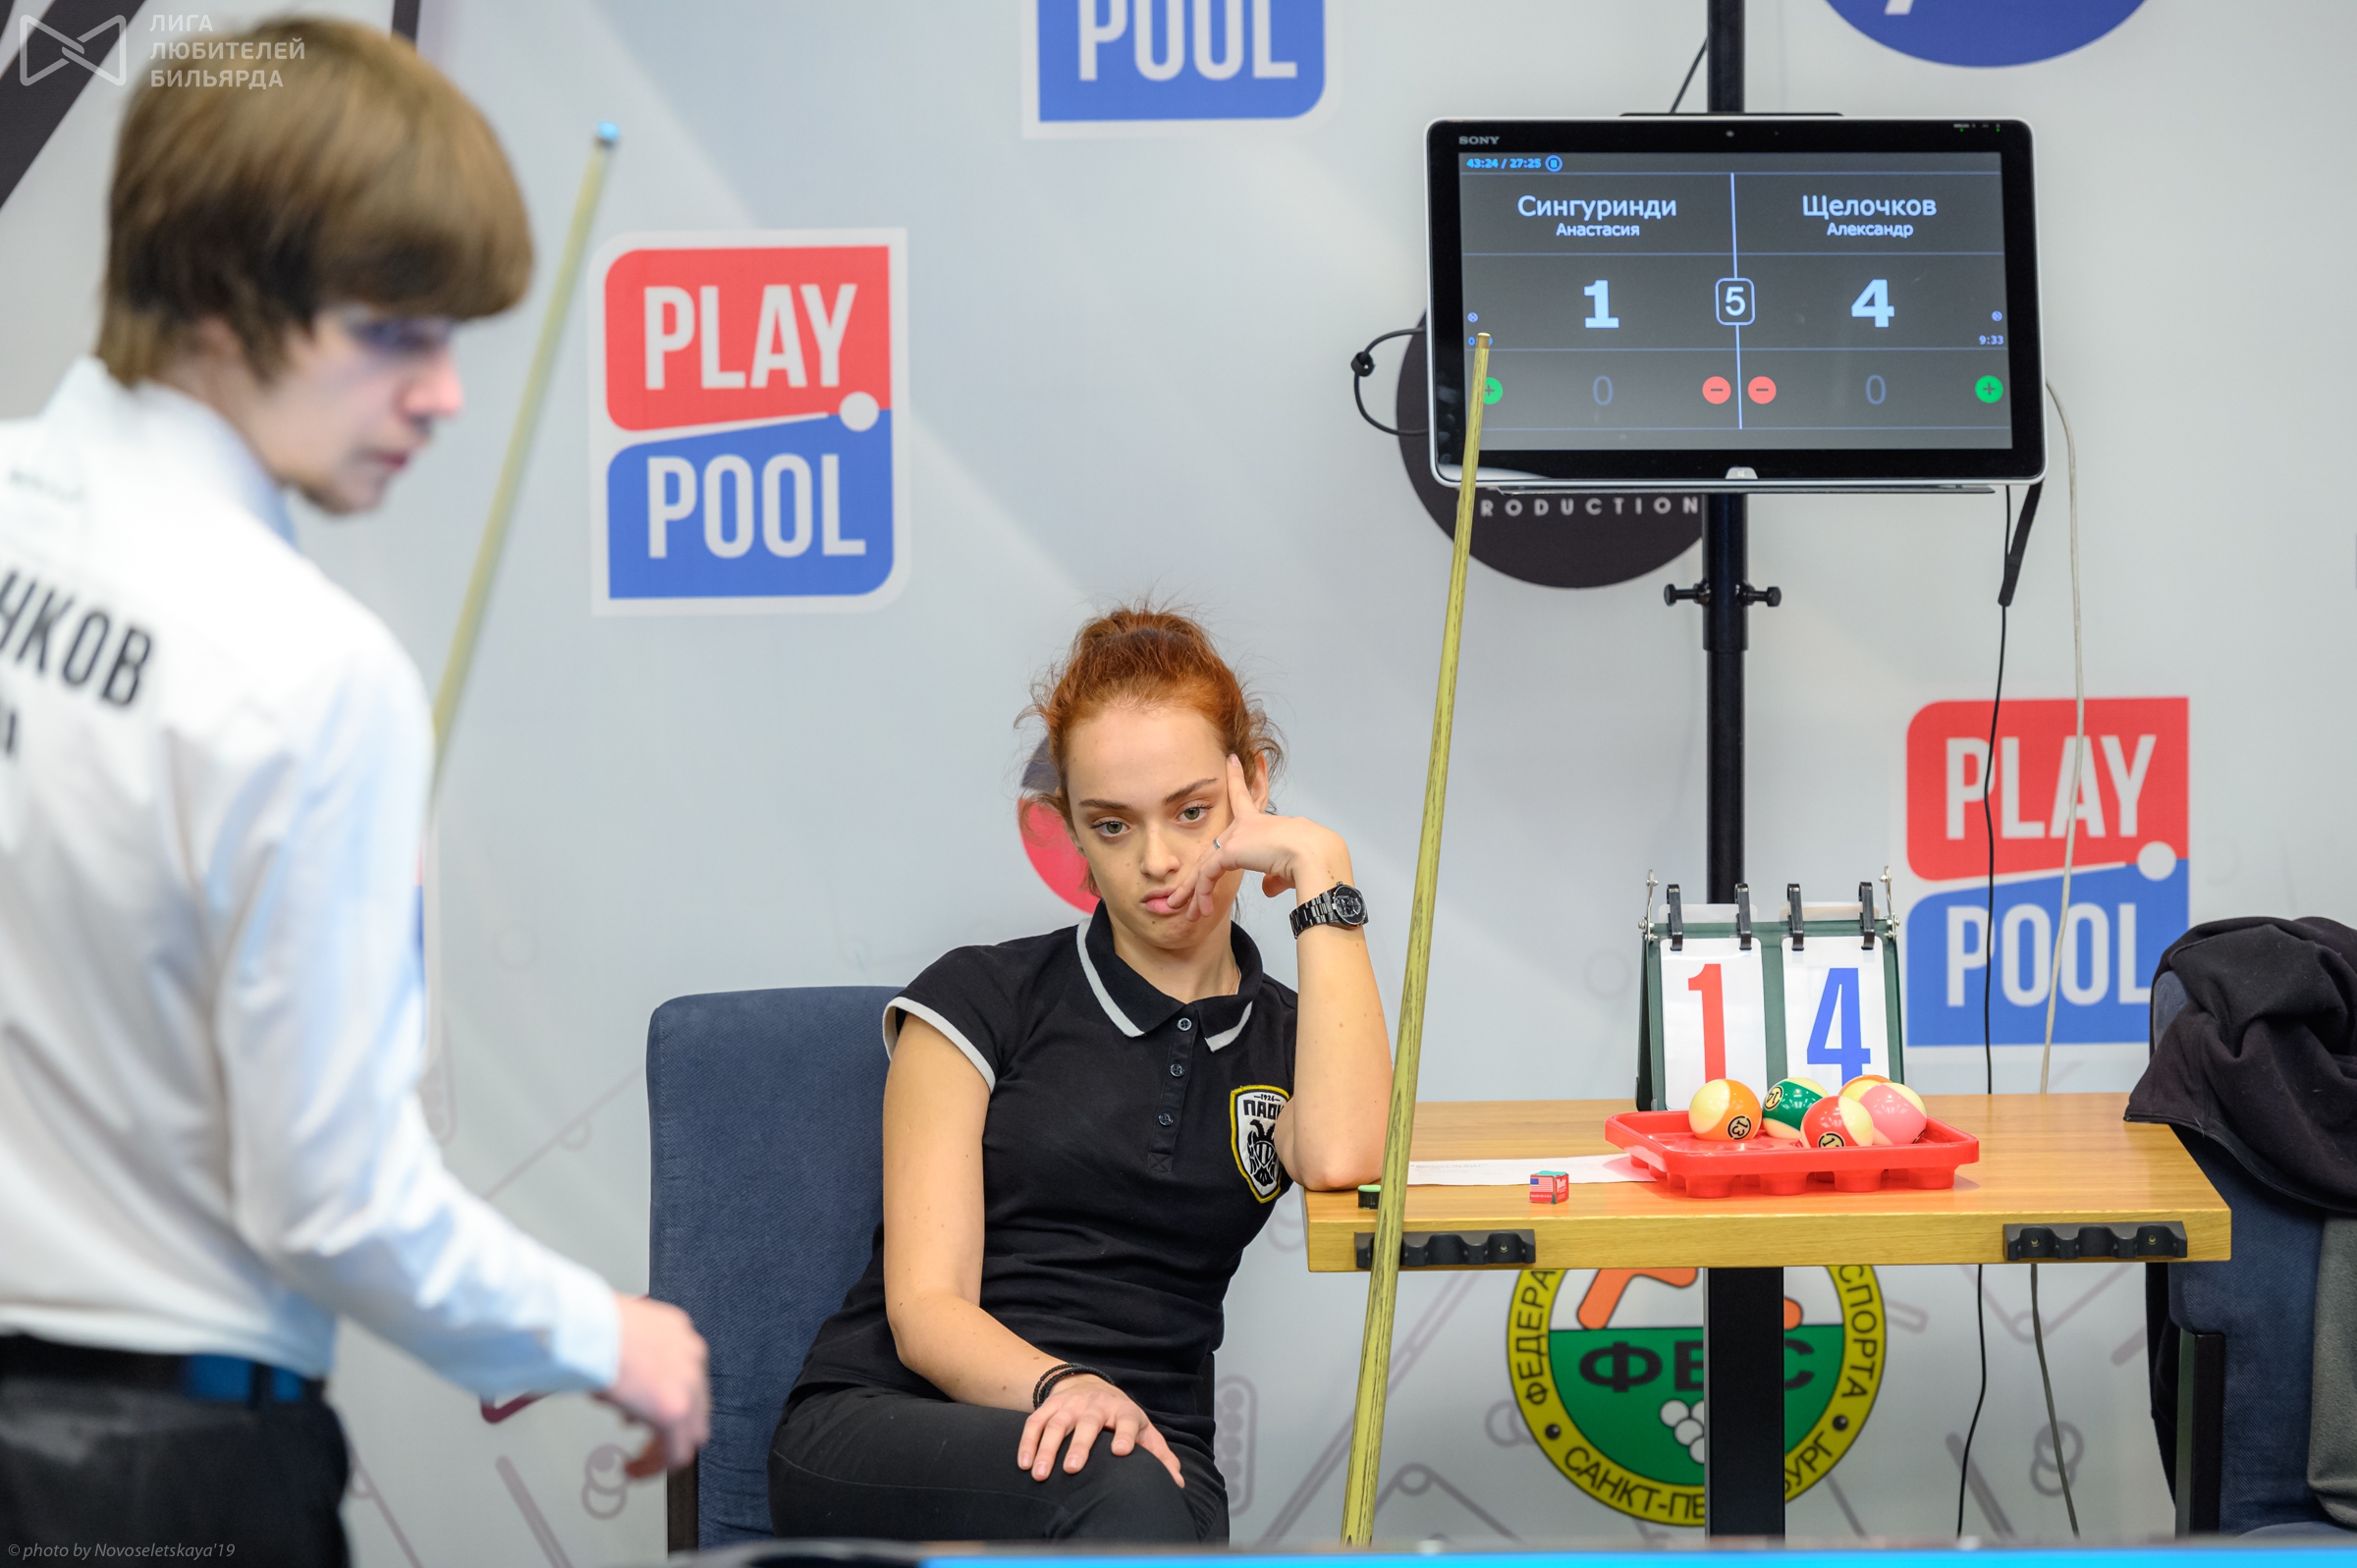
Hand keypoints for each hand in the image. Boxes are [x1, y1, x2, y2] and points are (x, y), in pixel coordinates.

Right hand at [597, 1294, 709, 1476]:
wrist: (584, 1327)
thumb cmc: (591, 1326)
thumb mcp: (622, 1337)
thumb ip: (634, 1359)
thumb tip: (625, 1382)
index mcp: (679, 1335)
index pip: (687, 1379)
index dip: (667, 1400)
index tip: (649, 1412)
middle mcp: (691, 1357)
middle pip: (695, 1406)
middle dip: (669, 1424)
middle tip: (648, 1438)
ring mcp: (688, 1384)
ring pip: (691, 1431)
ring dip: (662, 1444)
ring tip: (636, 1451)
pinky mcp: (673, 1410)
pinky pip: (676, 1451)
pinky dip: (654, 1465)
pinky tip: (634, 1469)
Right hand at [1016, 1373, 1183, 1487]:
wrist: (1089, 1385)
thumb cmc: (1121, 1418)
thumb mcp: (1142, 1430)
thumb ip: (1159, 1455)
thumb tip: (1178, 1481)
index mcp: (1123, 1411)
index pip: (1126, 1421)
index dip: (1125, 1435)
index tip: (1121, 1452)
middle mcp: (1096, 1406)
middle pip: (1088, 1423)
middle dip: (1080, 1446)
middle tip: (1072, 1469)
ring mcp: (1070, 1405)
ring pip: (1056, 1424)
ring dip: (1047, 1449)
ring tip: (1041, 1475)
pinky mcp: (1049, 1407)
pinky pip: (1034, 1423)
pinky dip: (1027, 1443)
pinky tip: (1024, 1464)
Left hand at [1180, 754, 1350, 919]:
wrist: (1314, 854)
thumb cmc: (1310, 858)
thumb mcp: (1288, 868)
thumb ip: (1274, 876)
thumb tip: (1268, 888)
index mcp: (1261, 823)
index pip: (1244, 796)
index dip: (1236, 778)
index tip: (1231, 759)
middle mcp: (1245, 825)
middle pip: (1211, 851)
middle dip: (1195, 877)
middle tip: (1180, 894)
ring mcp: (1235, 837)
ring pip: (1203, 866)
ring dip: (1191, 893)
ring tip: (1181, 910)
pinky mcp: (1230, 851)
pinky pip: (1207, 875)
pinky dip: (1202, 894)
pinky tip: (1203, 909)